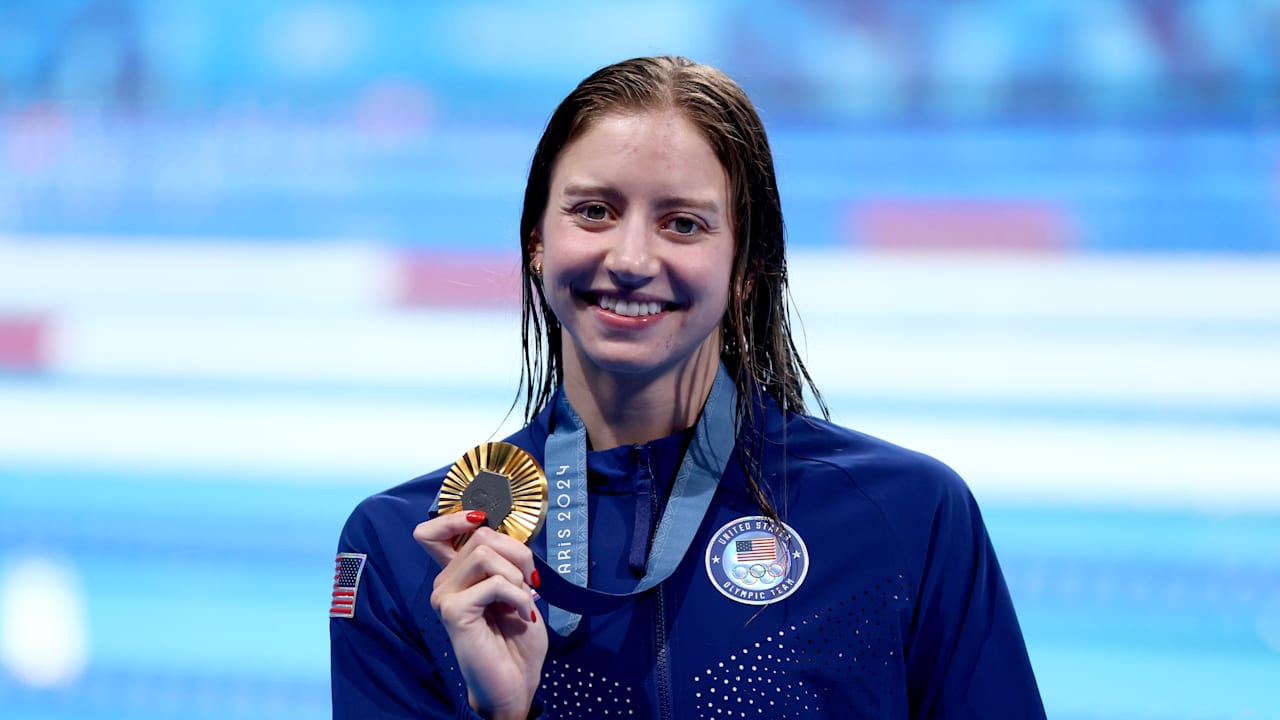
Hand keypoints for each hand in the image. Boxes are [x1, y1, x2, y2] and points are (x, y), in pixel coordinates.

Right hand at [414, 511, 546, 719]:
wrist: (515, 683)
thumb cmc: (517, 639)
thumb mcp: (517, 588)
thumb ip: (505, 561)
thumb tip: (508, 537)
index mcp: (458, 575)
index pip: (430, 533)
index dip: (453, 518)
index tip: (482, 522)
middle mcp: (445, 582)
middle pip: (480, 535)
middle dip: (517, 552)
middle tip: (531, 581)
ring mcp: (445, 596)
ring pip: (484, 554)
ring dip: (516, 575)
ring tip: (524, 600)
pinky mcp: (454, 611)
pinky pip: (494, 583)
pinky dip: (518, 596)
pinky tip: (523, 614)